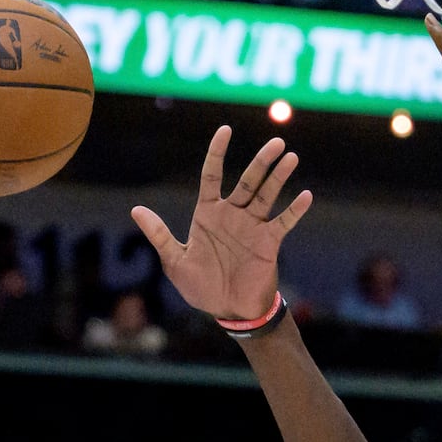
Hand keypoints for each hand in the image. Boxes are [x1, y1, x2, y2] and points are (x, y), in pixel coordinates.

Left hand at [131, 126, 310, 324]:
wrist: (228, 311)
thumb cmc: (201, 288)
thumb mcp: (175, 262)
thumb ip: (160, 235)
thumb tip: (136, 210)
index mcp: (208, 213)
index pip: (212, 174)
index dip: (217, 152)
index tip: (225, 130)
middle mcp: (232, 215)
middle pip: (247, 180)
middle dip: (261, 161)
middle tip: (276, 143)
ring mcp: (252, 227)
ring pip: (267, 195)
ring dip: (279, 177)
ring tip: (290, 157)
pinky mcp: (268, 243)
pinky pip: (282, 223)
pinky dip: (294, 210)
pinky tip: (305, 196)